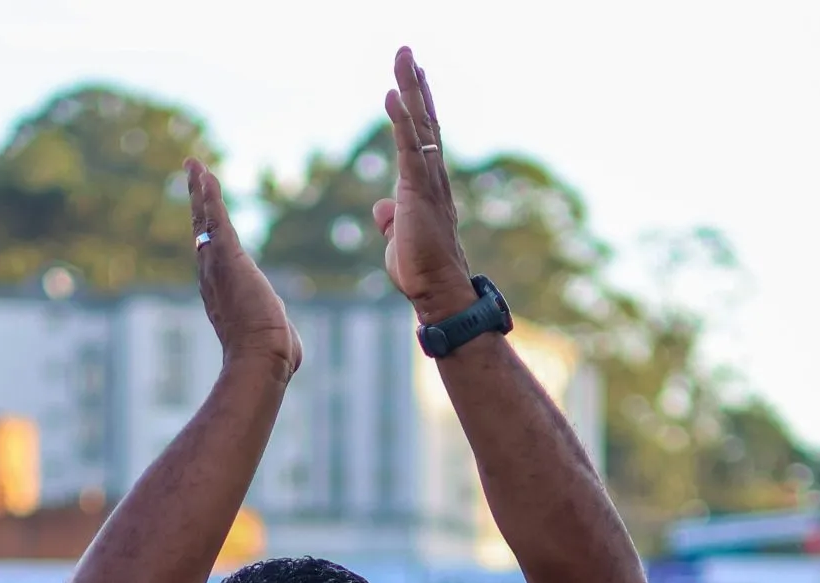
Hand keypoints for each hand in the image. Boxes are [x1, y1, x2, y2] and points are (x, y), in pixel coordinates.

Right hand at [185, 160, 300, 378]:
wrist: (261, 359)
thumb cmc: (272, 357)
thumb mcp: (276, 338)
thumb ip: (278, 331)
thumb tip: (290, 345)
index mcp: (222, 293)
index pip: (212, 254)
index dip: (208, 232)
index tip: (204, 214)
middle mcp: (212, 276)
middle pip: (201, 230)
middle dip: (198, 202)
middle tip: (193, 177)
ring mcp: (217, 265)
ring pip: (205, 220)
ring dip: (200, 190)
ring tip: (195, 166)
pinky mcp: (228, 256)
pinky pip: (216, 218)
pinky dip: (209, 194)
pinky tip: (204, 172)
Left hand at [371, 47, 478, 319]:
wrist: (438, 292)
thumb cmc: (422, 271)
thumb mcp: (399, 240)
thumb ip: (392, 220)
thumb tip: (381, 208)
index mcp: (427, 187)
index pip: (423, 138)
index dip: (418, 107)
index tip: (414, 79)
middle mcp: (433, 177)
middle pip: (424, 120)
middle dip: (415, 85)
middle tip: (408, 53)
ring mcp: (428, 181)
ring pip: (419, 125)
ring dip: (410, 88)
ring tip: (403, 56)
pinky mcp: (419, 190)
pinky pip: (409, 146)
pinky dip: (401, 118)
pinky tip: (392, 94)